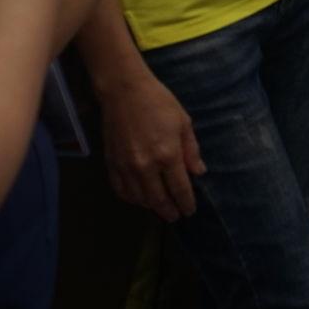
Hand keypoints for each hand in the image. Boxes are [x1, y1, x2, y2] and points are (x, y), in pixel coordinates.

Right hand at [101, 70, 204, 219]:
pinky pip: (120, 190)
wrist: (125, 92)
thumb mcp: (184, 123)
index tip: (190, 211)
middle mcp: (145, 166)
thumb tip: (198, 173)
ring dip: (150, 207)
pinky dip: (131, 198)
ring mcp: (126, 167)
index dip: (186, 202)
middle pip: (158, 199)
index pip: (179, 188)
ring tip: (160, 208)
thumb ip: (191, 151)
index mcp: (168, 155)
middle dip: (168, 210)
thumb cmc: (160, 103)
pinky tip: (138, 198)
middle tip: (176, 216)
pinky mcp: (111, 164)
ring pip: (138, 198)